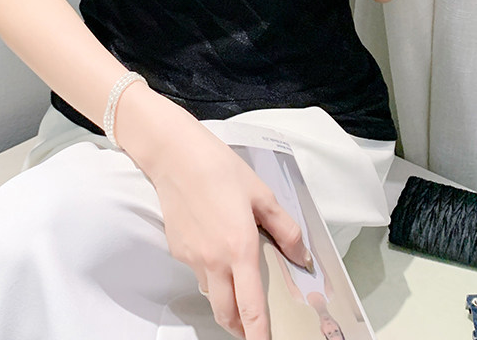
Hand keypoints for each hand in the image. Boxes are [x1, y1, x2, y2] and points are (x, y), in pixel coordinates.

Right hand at [149, 122, 310, 339]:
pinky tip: (215, 248)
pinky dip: (209, 272)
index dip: (259, 335)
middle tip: (253, 329)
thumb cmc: (218, 169)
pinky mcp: (177, 249)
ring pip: (211, 294)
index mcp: (240, 249)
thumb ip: (285, 228)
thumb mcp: (261, 193)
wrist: (175, 155)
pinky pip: (196, 271)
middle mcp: (214, 261)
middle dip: (240, 329)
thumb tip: (301, 255)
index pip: (251, 309)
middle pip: (226, 314)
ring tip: (238, 286)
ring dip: (225, 301)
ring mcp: (192, 257)